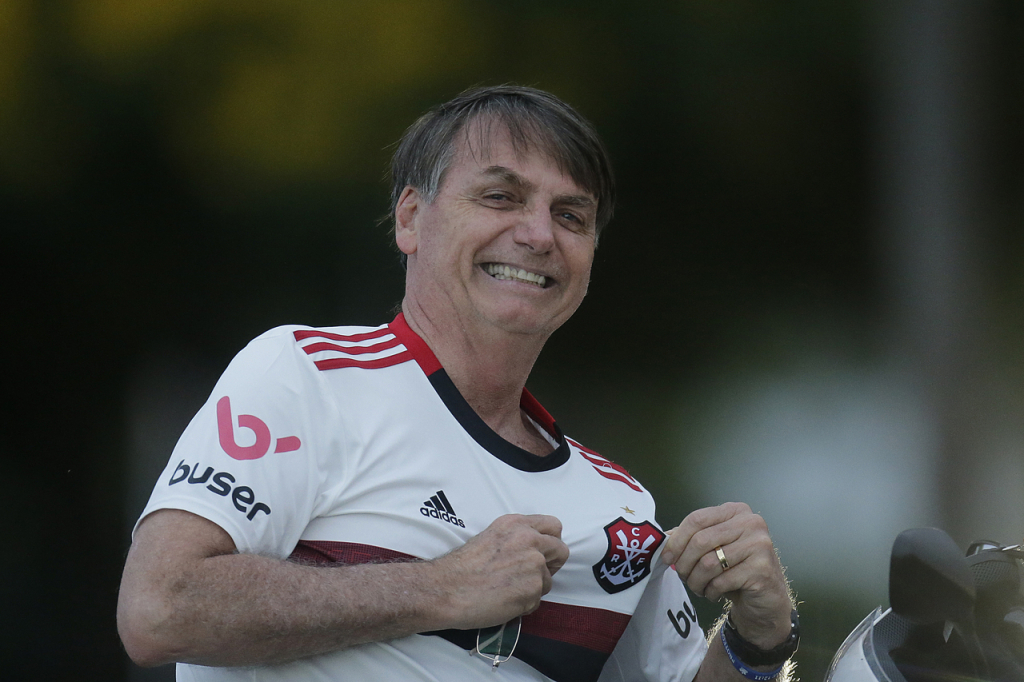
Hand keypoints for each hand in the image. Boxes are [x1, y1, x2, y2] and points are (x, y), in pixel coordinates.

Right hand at [432, 514, 568, 629]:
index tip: (544, 552)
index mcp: (517, 524)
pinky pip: (537, 600)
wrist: (447, 588)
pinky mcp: (533, 588)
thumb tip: (534, 549)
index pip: (554, 526)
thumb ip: (516, 537)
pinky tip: (504, 600)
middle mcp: (529, 540)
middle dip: (551, 564)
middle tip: (532, 574)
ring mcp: (533, 564)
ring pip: (548, 580)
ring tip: (507, 590)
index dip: (551, 541)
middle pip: (561, 551)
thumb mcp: (491, 536)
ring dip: (533, 588)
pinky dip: (524, 604)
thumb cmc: (463, 567)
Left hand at [661, 502, 791, 648]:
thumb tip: (663, 538)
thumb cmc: (736, 570)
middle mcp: (751, 523)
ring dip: (696, 581)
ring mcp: (759, 545)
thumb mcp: (713, 548)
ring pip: (709, 563)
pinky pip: (721, 581)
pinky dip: (711, 591)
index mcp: (736, 510)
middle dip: (685, 563)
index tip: (667, 558)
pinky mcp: (762, 569)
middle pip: (700, 540)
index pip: (696, 519)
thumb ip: (691, 538)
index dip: (677, 540)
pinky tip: (713, 593)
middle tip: (683, 577)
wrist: (765, 599)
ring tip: (698, 587)